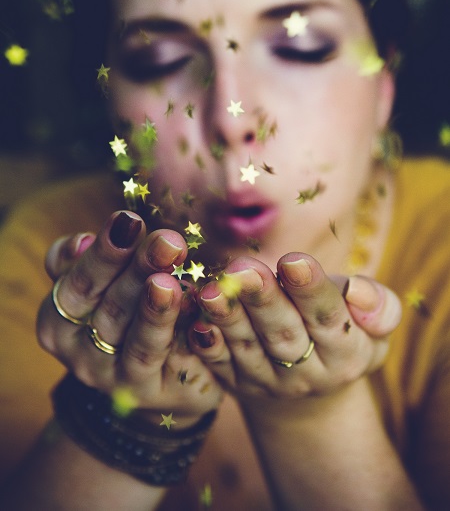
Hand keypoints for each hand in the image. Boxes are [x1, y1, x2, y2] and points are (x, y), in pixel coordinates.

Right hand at [39, 211, 222, 424]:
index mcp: (58, 310)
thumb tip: (83, 240)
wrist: (165, 379)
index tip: (128, 220)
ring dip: (148, 300)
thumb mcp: (112, 284)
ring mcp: (101, 371)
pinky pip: (148, 354)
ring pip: (121, 326)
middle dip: (132, 264)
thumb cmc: (135, 314)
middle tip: (167, 239)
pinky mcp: (135, 389)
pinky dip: (164, 327)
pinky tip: (186, 302)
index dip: (100, 250)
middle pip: (99, 297)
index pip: (72, 275)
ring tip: (169, 278)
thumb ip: (97, 259)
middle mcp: (71, 343)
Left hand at [188, 252, 401, 400]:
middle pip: (283, 334)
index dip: (312, 290)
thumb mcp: (375, 326)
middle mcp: (306, 372)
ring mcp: (267, 381)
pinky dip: (207, 344)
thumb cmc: (346, 333)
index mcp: (345, 353)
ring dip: (228, 318)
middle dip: (263, 300)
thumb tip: (359, 292)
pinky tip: (195, 320)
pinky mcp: (236, 383)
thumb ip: (380, 308)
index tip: (294, 261)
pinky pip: (220, 364)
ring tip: (212, 290)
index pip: (329, 319)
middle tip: (243, 269)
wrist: (314, 385)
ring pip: (247, 347)